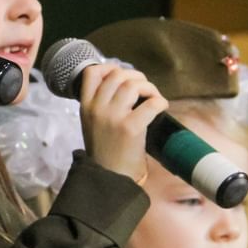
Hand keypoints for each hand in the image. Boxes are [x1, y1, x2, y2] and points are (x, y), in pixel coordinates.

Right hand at [77, 64, 167, 181]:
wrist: (108, 179)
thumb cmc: (105, 152)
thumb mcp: (92, 125)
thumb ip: (101, 105)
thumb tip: (124, 84)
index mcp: (85, 107)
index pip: (92, 72)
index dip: (110, 68)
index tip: (123, 76)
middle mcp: (96, 109)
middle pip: (117, 75)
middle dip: (136, 77)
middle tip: (145, 89)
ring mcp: (112, 117)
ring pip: (133, 85)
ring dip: (149, 88)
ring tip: (153, 98)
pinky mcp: (130, 127)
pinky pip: (150, 103)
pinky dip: (160, 101)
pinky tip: (161, 107)